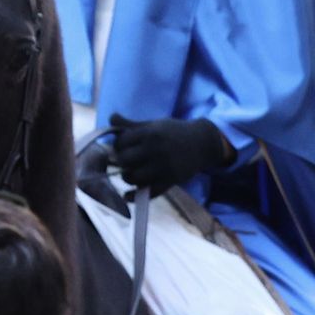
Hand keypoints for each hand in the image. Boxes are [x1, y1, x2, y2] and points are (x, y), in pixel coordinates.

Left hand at [110, 114, 233, 194]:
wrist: (203, 142)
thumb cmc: (174, 132)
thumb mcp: (153, 124)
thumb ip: (131, 124)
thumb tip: (111, 118)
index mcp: (150, 133)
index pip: (122, 142)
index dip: (118, 145)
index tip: (122, 147)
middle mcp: (156, 150)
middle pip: (125, 160)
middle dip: (121, 161)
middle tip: (125, 161)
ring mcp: (164, 166)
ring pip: (134, 177)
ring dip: (127, 177)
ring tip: (129, 174)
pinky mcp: (171, 180)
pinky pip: (150, 192)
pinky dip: (135, 196)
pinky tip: (127, 196)